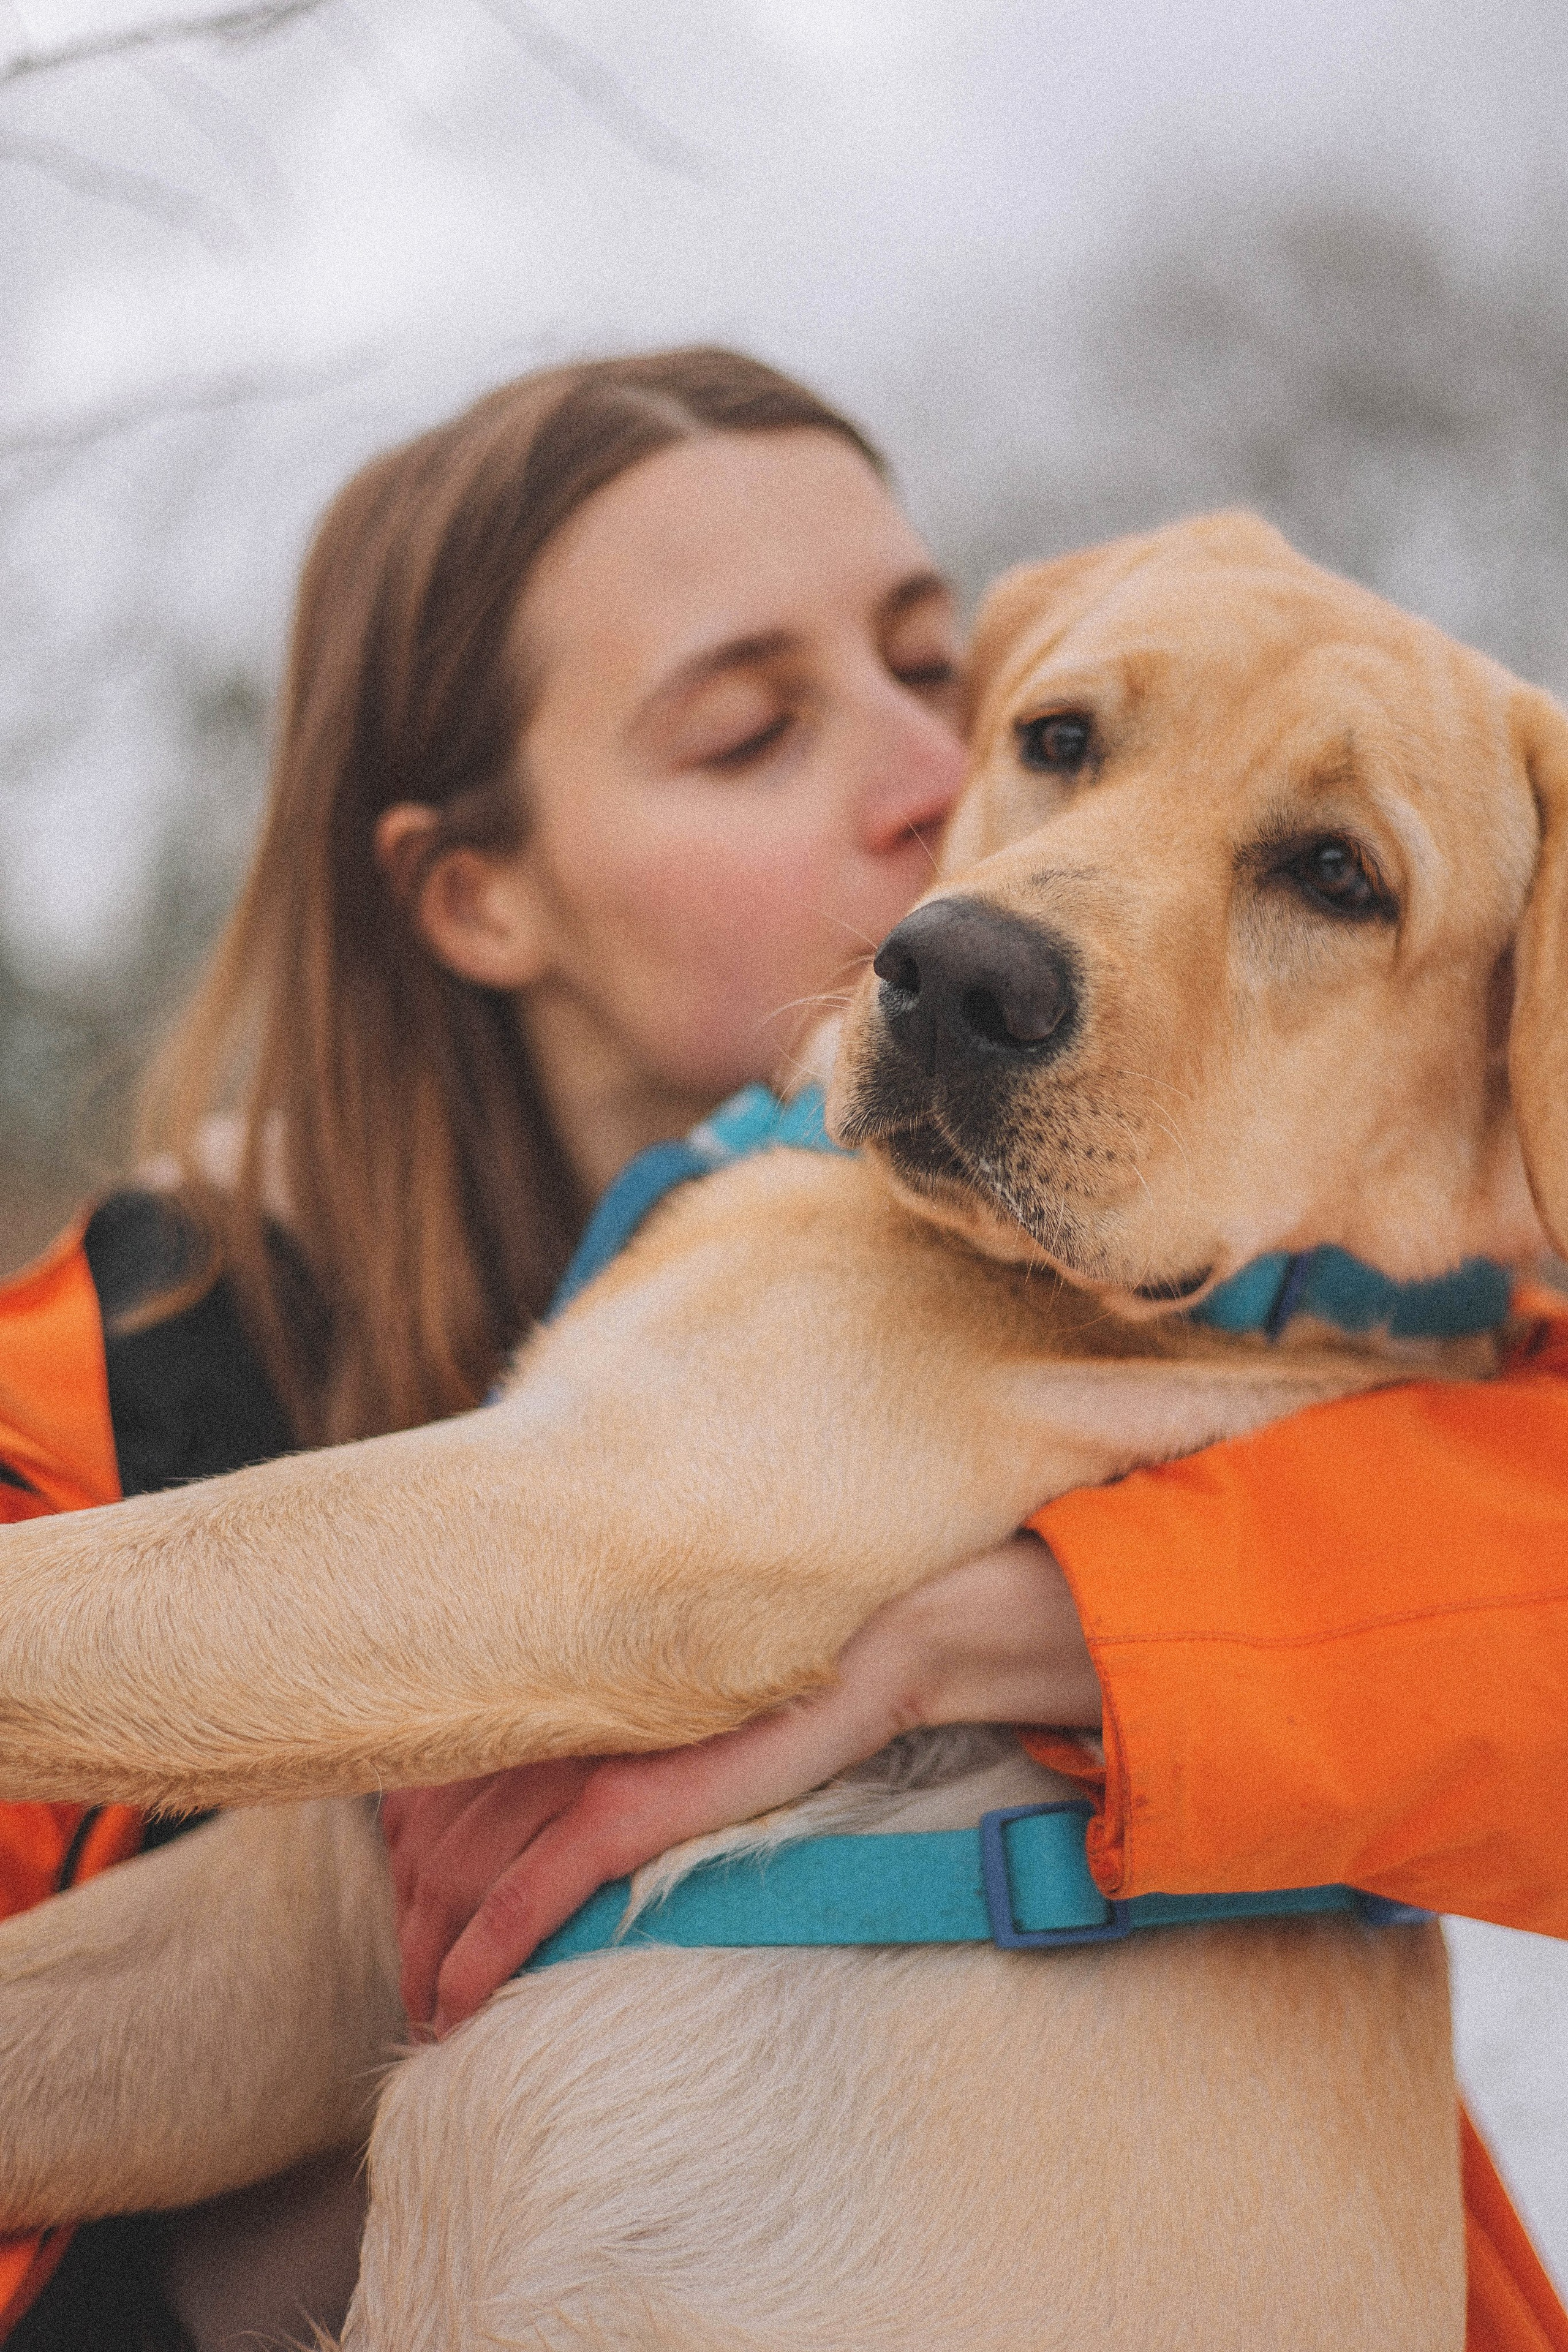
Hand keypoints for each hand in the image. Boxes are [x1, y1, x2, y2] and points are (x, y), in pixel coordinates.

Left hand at [381, 1533, 1097, 2033]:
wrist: (867, 1646)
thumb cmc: (773, 1673)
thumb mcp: (665, 1699)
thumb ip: (595, 1726)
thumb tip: (535, 1792)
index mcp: (552, 1682)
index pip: (425, 1784)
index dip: (401, 1864)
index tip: (410, 1915)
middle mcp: (547, 1713)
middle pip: (426, 1843)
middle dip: (409, 1928)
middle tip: (414, 1990)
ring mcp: (581, 1758)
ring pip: (459, 1877)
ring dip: (431, 1959)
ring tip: (434, 2015)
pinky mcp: (624, 1806)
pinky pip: (523, 1897)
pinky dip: (481, 1958)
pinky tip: (460, 2003)